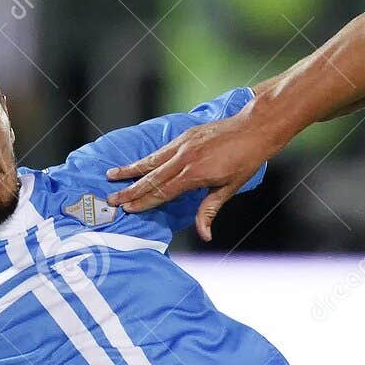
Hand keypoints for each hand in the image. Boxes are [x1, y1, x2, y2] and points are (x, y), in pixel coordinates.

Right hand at [106, 109, 272, 241]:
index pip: (163, 191)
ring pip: (152, 160)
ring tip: (111, 176)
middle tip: (111, 199)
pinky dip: (146, 159)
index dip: (144, 201)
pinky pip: (161, 150)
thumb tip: (204, 235)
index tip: (128, 208)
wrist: (254, 128)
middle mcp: (185, 158)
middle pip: (152, 177)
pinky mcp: (184, 136)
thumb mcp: (229, 188)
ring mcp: (183, 144)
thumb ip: (210, 209)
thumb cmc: (245, 161)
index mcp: (195, 174)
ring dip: (130, 169)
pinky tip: (136, 163)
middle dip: (130, 189)